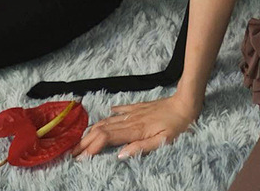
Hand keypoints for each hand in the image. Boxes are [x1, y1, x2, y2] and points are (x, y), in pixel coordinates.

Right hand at [73, 95, 199, 158]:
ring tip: (82, 138)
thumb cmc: (178, 125)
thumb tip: (120, 155)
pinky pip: (122, 109)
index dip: (92, 147)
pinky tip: (108, 113)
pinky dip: (111, 113)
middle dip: (86, 141)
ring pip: (109, 120)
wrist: (186, 102)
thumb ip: (141, 148)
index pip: (107, 138)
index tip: (80, 158)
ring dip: (94, 129)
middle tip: (72, 152)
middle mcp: (131, 119)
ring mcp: (134, 111)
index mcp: (135, 130)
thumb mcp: (163, 141)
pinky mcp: (140, 106)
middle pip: (102, 130)